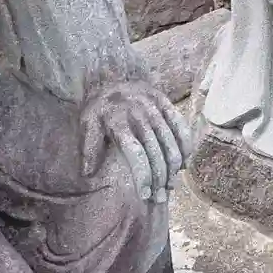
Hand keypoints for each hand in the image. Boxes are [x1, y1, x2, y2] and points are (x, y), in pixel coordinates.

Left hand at [81, 81, 194, 203]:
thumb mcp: (86, 125)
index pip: (137, 155)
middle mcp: (140, 115)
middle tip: (161, 197)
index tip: (145, 195)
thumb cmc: (98, 107)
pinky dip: (185, 145)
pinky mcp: (165, 102)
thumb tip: (88, 175)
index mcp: (119, 122)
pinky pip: (181, 125)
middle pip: (156, 152)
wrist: (110, 75)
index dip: (144, 177)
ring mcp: (155, 107)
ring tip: (171, 185)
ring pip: (171, 141)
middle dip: (160, 178)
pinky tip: (185, 163)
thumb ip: (88, 149)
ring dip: (174, 166)